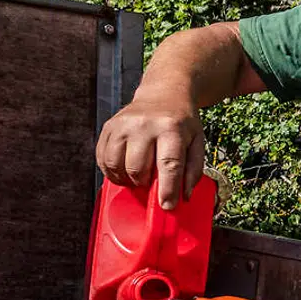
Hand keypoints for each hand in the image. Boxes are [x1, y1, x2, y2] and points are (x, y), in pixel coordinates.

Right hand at [95, 94, 205, 209]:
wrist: (164, 94)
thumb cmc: (182, 122)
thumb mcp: (197, 142)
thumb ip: (193, 170)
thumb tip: (184, 196)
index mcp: (171, 128)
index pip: (168, 164)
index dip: (167, 189)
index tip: (167, 206)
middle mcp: (144, 125)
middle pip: (138, 168)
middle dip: (145, 183)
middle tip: (152, 182)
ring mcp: (123, 125)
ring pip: (116, 165)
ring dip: (127, 179)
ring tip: (138, 176)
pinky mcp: (108, 127)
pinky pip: (103, 158)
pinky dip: (112, 171)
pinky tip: (124, 170)